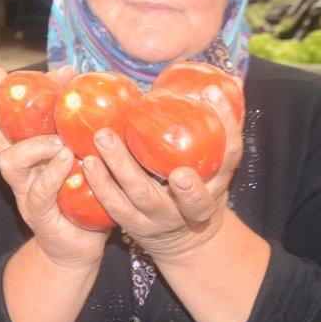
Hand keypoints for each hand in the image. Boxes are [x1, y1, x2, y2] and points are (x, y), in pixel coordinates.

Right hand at [0, 67, 106, 271]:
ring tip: (59, 140)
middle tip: (22, 94)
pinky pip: (38, 192)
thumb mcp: (80, 160)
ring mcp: (25, 194)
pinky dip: (51, 173)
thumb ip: (77, 132)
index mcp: (25, 157)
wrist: (79, 250)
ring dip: (34, 145)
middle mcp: (19, 174)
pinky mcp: (39, 216)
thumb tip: (88, 89)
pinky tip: (67, 160)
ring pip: (10, 163)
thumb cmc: (83, 199)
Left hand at [80, 85, 243, 268]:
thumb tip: (226, 82)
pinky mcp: (133, 224)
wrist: (184, 239)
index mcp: (219, 183)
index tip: (211, 93)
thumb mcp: (215, 163)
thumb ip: (218, 127)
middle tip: (178, 171)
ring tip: (104, 137)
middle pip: (192, 198)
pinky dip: (101, 184)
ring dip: (122, 167)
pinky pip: (115, 205)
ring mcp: (161, 217)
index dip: (226, 124)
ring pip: (143, 195)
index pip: (231, 154)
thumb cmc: (199, 185)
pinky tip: (89, 163)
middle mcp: (194, 206)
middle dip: (188, 188)